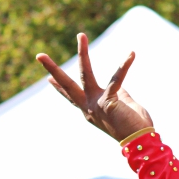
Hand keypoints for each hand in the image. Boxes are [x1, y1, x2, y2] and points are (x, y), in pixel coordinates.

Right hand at [36, 33, 152, 140]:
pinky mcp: (109, 101)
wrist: (140, 142)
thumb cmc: (134, 127)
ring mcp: (96, 104)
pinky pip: (117, 79)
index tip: (48, 79)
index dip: (59, 88)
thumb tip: (119, 84)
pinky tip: (131, 54)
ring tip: (80, 35)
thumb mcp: (122, 108)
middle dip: (53, 70)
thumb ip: (118, 94)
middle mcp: (89, 107)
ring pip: (85, 74)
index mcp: (90, 110)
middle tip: (39, 55)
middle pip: (67, 85)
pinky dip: (125, 65)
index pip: (71, 97)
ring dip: (83, 53)